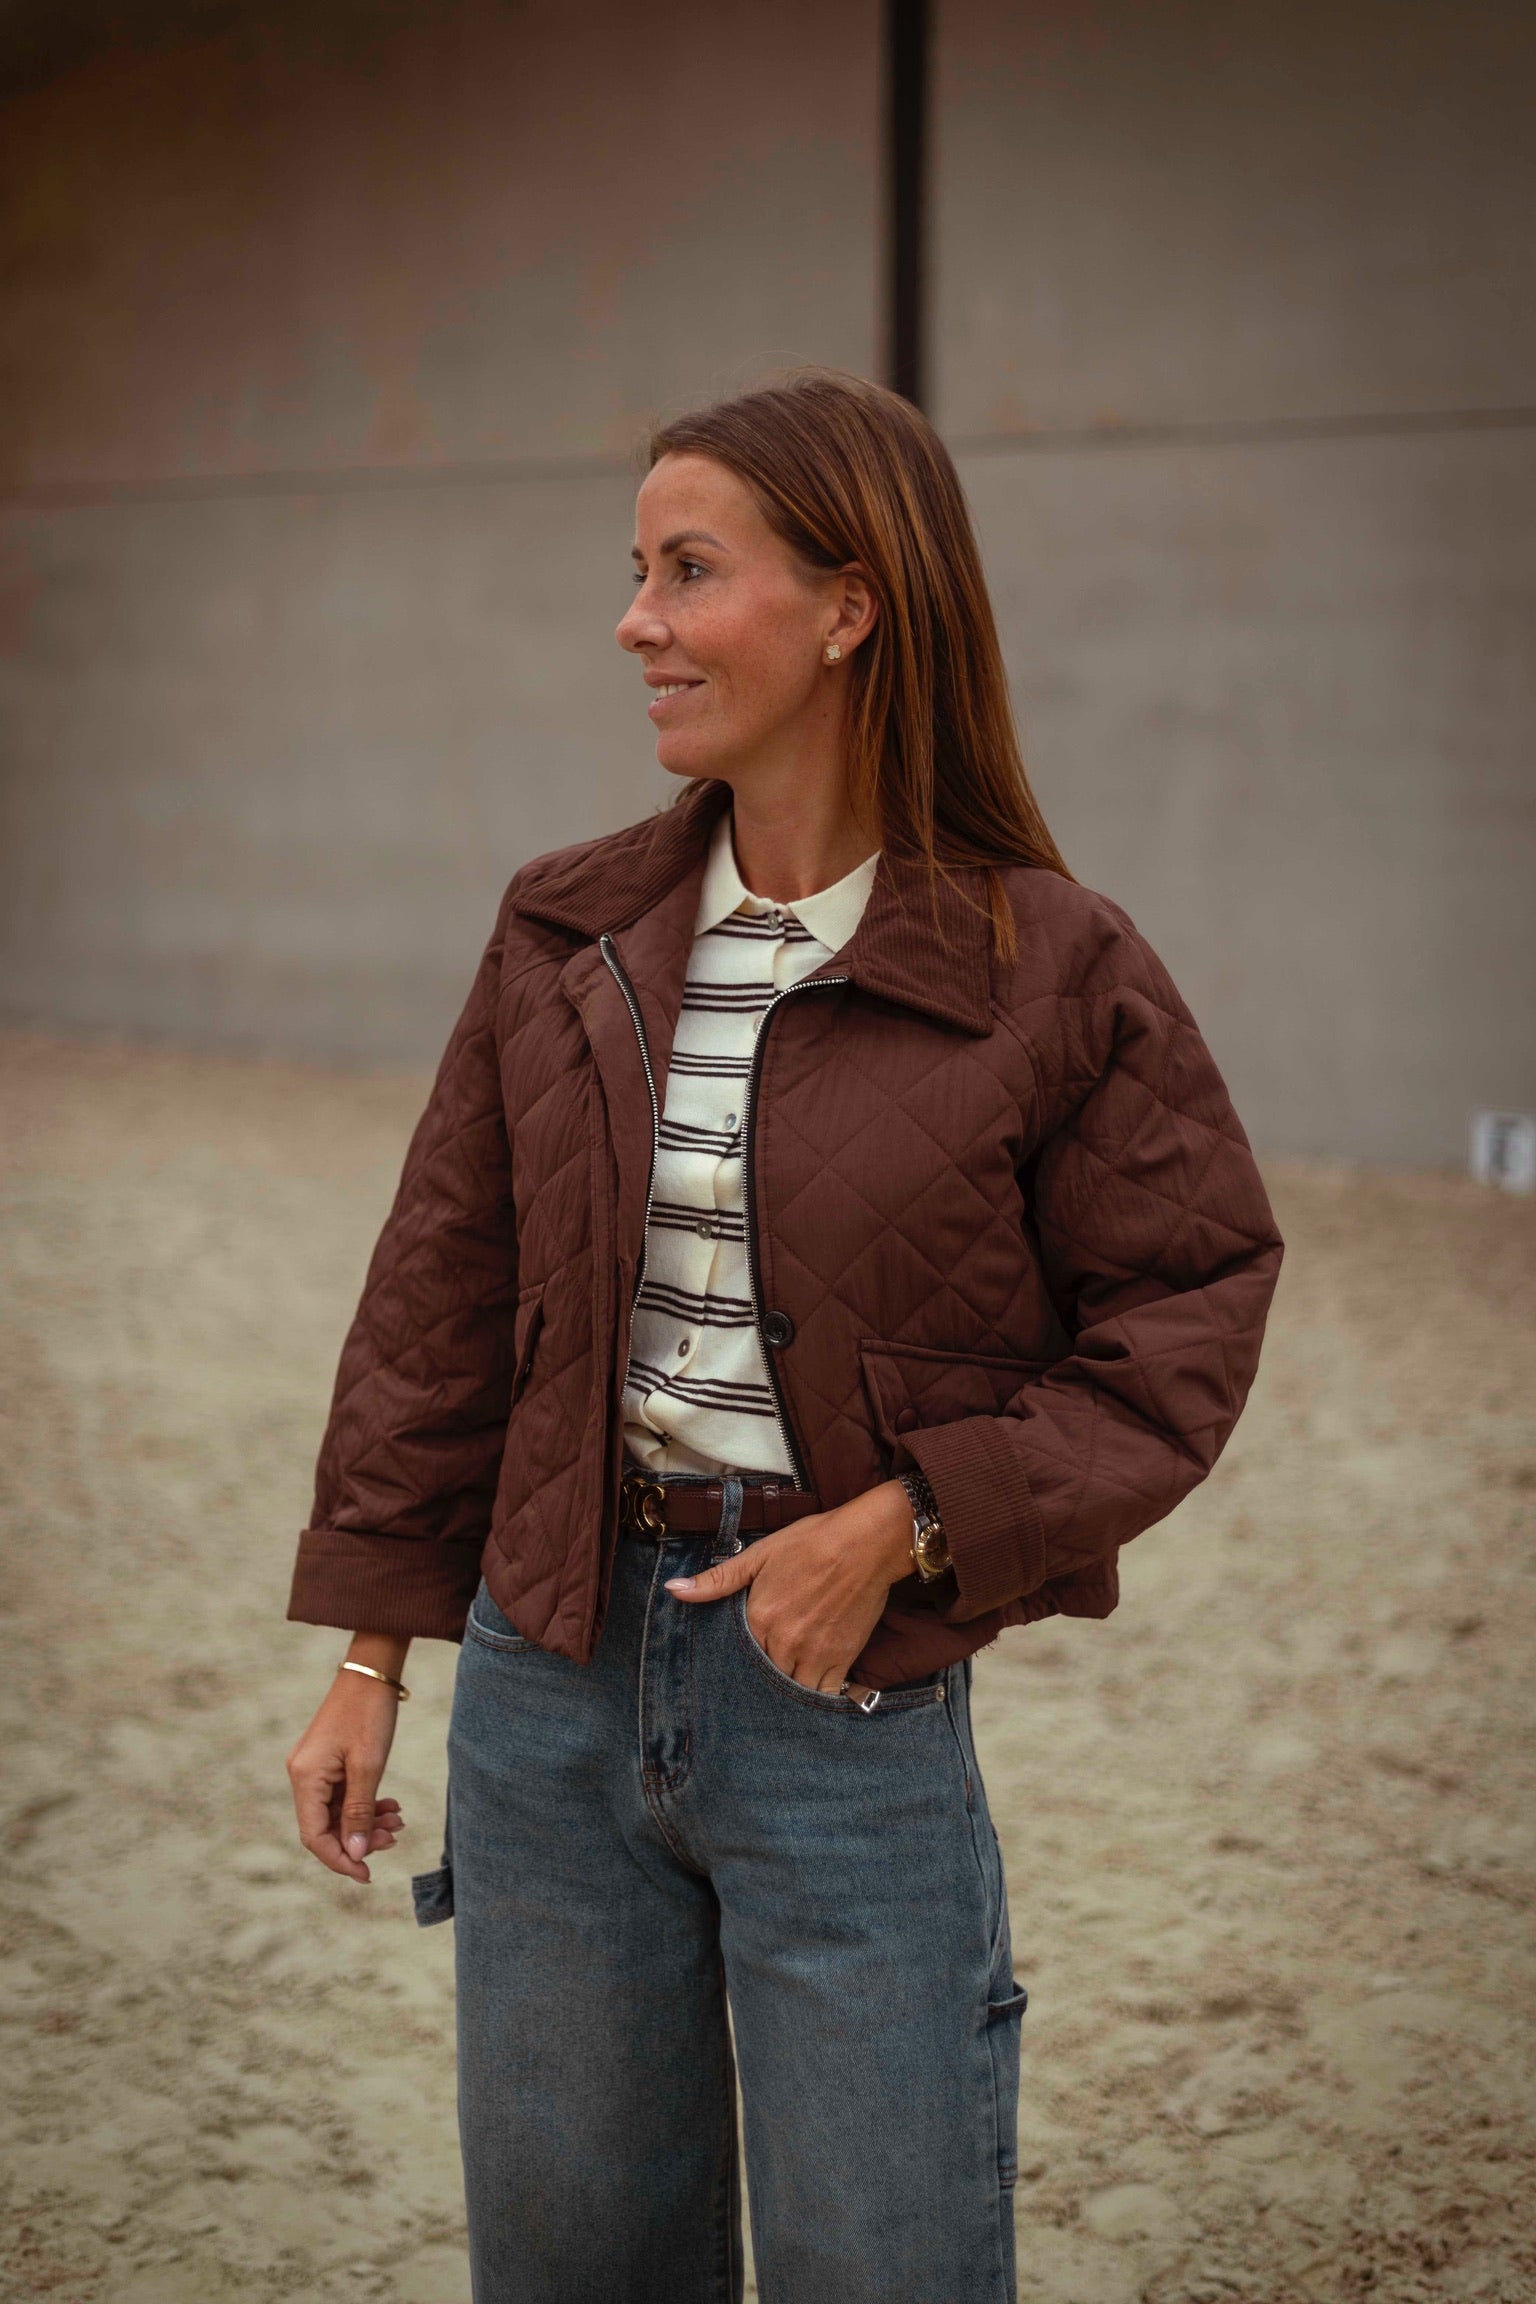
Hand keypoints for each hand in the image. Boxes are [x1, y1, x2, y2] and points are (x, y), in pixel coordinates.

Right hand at [286, 1636, 409, 1882]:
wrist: (371, 1671)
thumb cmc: (369, 1713)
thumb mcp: (369, 1766)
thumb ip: (360, 1812)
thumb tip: (356, 1854)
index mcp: (305, 1778)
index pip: (314, 1836)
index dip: (340, 1859)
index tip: (367, 1874)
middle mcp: (303, 1776)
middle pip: (327, 1827)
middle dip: (360, 1839)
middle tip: (394, 1838)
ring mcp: (315, 1769)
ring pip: (338, 1814)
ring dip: (367, 1823)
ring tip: (397, 1821)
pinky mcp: (329, 1763)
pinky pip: (344, 1797)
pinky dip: (366, 1805)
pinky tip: (391, 1806)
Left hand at [666, 1480, 913, 1695]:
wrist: (866, 1542)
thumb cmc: (812, 1542)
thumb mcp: (759, 1554)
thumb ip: (717, 1580)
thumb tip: (674, 1590)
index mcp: (759, 1618)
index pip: (737, 1654)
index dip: (739, 1656)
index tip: (741, 1655)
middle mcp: (784, 1642)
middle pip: (763, 1676)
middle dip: (761, 1675)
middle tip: (765, 1665)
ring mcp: (814, 1654)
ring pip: (790, 1689)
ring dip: (785, 1686)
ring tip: (785, 1675)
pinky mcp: (842, 1659)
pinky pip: (822, 1693)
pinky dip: (815, 1693)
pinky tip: (810, 1683)